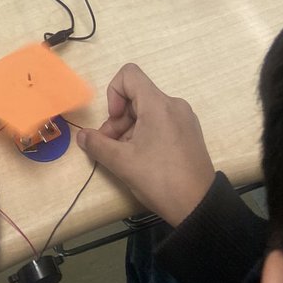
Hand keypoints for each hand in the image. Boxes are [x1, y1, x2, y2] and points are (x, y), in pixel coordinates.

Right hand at [76, 63, 214, 227]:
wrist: (200, 207)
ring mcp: (184, 119)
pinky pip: (162, 122)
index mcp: (158, 104)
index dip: (113, 92)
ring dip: (130, 129)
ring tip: (126, 157)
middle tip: (111, 146)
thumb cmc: (160, 179)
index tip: (113, 120)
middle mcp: (174, 105)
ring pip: (148, 112)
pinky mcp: (190, 134)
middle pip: (137, 96)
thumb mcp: (122, 163)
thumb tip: (82, 136)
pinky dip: (147, 134)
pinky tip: (143, 159)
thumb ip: (97, 145)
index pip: (129, 74)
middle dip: (118, 119)